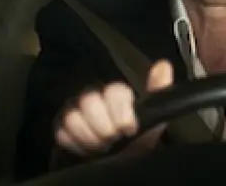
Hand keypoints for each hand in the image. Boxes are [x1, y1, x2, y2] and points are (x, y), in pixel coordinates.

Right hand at [55, 59, 173, 156]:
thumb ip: (159, 91)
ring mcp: (75, 112)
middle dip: (103, 126)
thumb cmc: (136, 138)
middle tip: (113, 139)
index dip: (120, 110)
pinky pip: (62, 132)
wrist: (119, 161)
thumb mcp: (154, 118)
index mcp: (116, 95)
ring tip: (101, 146)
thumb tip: (163, 64)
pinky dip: (76, 144)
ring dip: (90, 136)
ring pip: (73, 116)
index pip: (113, 91)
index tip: (129, 129)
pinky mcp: (61, 129)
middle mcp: (93, 99)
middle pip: (89, 100)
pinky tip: (87, 149)